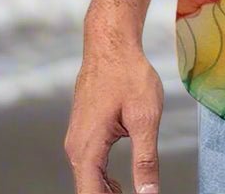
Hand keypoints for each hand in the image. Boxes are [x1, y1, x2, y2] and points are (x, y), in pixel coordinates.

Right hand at [64, 39, 163, 193]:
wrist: (112, 45)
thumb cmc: (127, 74)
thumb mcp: (145, 118)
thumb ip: (146, 159)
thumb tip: (148, 192)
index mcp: (87, 150)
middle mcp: (76, 148)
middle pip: (89, 191)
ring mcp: (77, 139)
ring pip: (89, 179)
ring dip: (106, 193)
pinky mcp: (84, 131)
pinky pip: (90, 164)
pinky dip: (103, 179)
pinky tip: (120, 183)